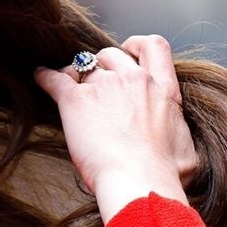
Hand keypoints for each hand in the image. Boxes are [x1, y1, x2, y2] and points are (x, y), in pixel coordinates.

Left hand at [34, 35, 197, 221]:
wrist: (140, 181)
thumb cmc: (164, 174)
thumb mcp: (185, 148)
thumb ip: (175, 130)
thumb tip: (173, 136)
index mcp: (163, 89)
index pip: (154, 46)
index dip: (137, 44)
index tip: (127, 51)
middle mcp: (134, 79)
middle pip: (110, 54)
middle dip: (101, 66)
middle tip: (95, 85)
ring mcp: (104, 86)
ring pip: (82, 67)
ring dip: (76, 77)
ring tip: (70, 89)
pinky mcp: (75, 99)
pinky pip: (54, 78)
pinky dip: (45, 76)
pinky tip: (40, 76)